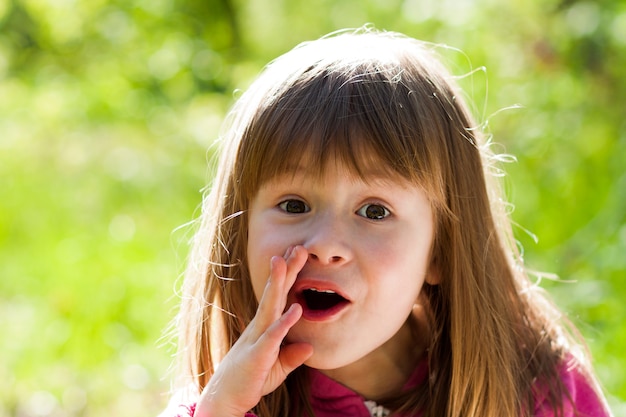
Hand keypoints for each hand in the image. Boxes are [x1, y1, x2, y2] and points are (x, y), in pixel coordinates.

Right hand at [194, 246, 313, 416]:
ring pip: (270, 307)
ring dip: (279, 285)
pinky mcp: (258, 355)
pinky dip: (284, 323)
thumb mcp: (276, 369)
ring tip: (287, 263)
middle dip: (286, 271)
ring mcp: (257, 339)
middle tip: (297, 247)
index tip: (297, 256)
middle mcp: (259, 328)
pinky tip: (295, 310)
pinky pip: (272, 336)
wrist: (224, 400)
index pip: (279, 297)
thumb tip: (309, 347)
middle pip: (275, 294)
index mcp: (264, 327)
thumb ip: (291, 356)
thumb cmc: (249, 381)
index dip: (288, 277)